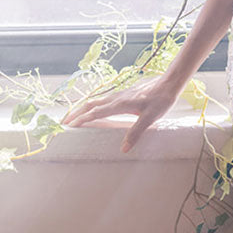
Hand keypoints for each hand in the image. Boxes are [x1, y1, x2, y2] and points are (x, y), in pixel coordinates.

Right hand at [61, 73, 183, 153]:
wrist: (168, 83)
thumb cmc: (161, 100)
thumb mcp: (150, 118)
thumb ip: (136, 132)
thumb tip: (123, 149)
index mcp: (120, 104)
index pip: (95, 112)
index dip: (81, 119)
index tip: (69, 126)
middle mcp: (116, 98)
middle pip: (90, 104)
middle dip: (75, 113)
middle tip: (63, 122)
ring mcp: (119, 95)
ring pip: (95, 100)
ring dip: (82, 108)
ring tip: (73, 117)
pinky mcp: (123, 94)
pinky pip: (102, 100)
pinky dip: (92, 105)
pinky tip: (94, 110)